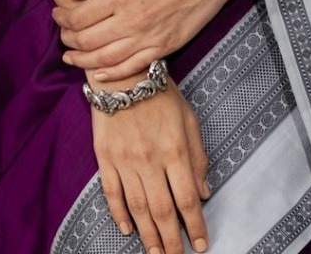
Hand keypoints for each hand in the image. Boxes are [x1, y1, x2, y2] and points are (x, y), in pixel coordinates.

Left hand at [54, 0, 254, 82]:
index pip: (79, 17)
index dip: (63, 19)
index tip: (58, 14)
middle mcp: (131, 20)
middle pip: (87, 41)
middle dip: (68, 40)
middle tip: (62, 35)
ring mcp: (148, 37)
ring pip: (105, 59)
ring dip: (82, 61)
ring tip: (71, 57)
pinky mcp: (163, 48)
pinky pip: (131, 68)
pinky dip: (111, 74)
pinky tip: (98, 73)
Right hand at [90, 74, 210, 253]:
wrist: (123, 74)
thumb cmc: (161, 93)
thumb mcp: (189, 118)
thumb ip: (197, 156)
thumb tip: (204, 192)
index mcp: (175, 150)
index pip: (187, 199)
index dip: (195, 226)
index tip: (201, 245)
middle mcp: (150, 161)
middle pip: (162, 211)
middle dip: (172, 241)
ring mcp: (125, 161)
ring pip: (138, 208)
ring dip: (148, 235)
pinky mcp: (105, 158)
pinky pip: (113, 193)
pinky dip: (119, 215)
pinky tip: (128, 230)